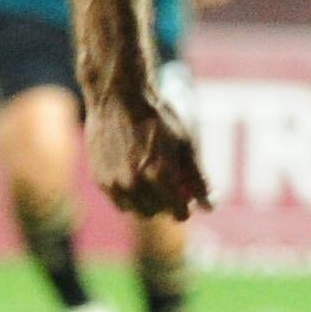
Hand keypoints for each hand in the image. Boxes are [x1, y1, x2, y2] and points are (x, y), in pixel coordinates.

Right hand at [83, 78, 210, 216]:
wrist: (117, 98)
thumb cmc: (156, 118)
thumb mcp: (185, 145)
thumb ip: (198, 179)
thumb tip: (210, 207)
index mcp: (160, 176)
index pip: (179, 213)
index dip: (186, 207)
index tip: (187, 199)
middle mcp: (136, 184)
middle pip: (158, 212)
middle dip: (166, 203)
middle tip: (169, 186)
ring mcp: (115, 184)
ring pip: (136, 210)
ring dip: (147, 202)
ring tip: (150, 179)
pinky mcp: (100, 181)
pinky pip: (119, 201)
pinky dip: (129, 195)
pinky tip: (134, 174)